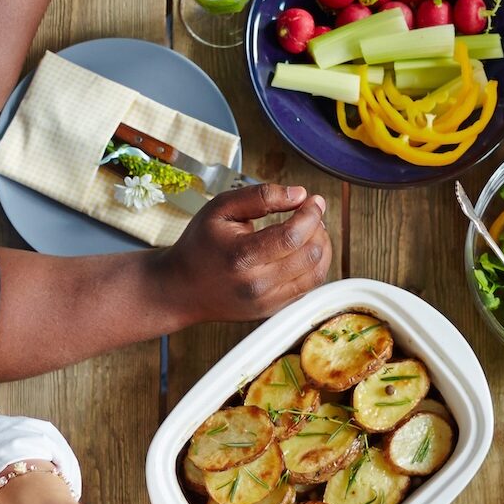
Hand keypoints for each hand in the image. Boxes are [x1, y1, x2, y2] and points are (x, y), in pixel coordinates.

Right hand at [159, 183, 331, 326]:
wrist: (182, 289)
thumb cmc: (199, 245)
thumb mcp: (220, 208)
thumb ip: (260, 197)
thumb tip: (299, 194)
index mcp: (241, 257)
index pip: (292, 236)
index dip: (311, 215)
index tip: (315, 201)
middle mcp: (257, 284)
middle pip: (309, 255)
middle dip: (318, 228)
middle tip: (311, 214)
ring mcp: (267, 302)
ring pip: (316, 274)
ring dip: (322, 247)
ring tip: (312, 231)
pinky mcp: (273, 310)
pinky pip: (308, 288)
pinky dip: (315, 266)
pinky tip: (305, 250)